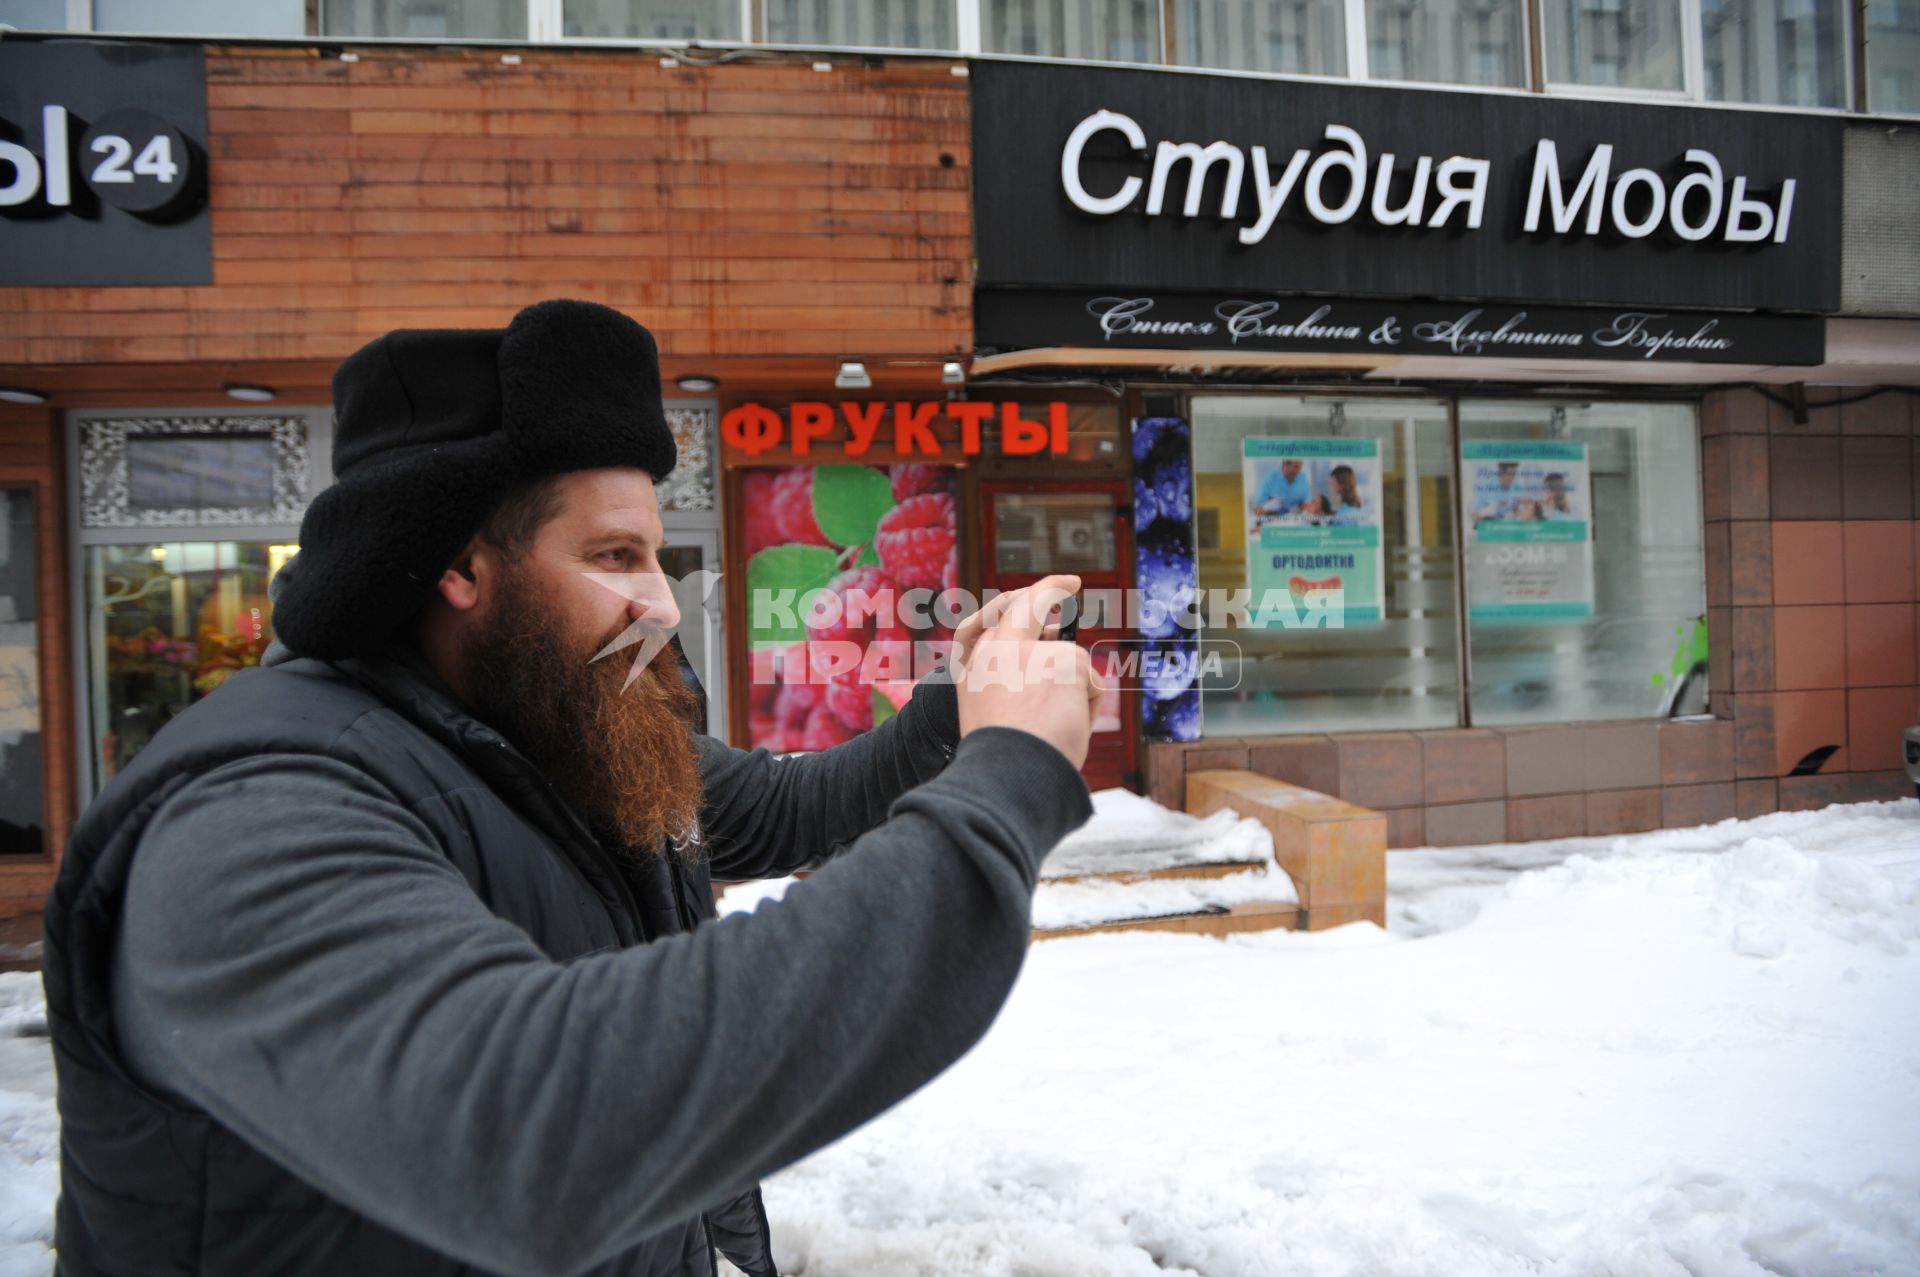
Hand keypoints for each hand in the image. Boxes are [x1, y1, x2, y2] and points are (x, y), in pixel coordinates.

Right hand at [952, 574, 1100, 768]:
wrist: (1007, 777)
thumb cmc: (1006, 763)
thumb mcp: (998, 722)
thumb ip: (1014, 689)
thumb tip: (1050, 672)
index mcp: (974, 669)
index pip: (989, 625)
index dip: (1010, 608)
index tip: (1026, 601)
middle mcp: (996, 650)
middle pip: (1026, 605)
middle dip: (1049, 589)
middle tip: (1070, 582)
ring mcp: (1028, 650)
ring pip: (1072, 660)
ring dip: (1078, 692)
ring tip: (1060, 726)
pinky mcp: (1061, 659)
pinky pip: (1093, 680)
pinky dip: (1092, 705)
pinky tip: (1072, 724)